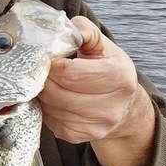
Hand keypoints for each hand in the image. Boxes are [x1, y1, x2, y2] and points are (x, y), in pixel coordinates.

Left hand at [38, 16, 155, 165]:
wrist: (124, 107)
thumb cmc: (110, 69)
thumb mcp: (103, 46)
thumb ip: (84, 31)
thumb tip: (64, 29)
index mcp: (118, 78)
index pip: (70, 73)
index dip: (51, 64)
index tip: (46, 57)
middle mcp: (110, 107)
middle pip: (57, 93)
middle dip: (43, 79)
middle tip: (40, 69)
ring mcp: (95, 126)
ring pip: (51, 108)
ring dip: (42, 94)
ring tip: (46, 82)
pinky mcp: (79, 137)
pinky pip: (50, 122)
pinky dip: (46, 108)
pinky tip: (52, 98)